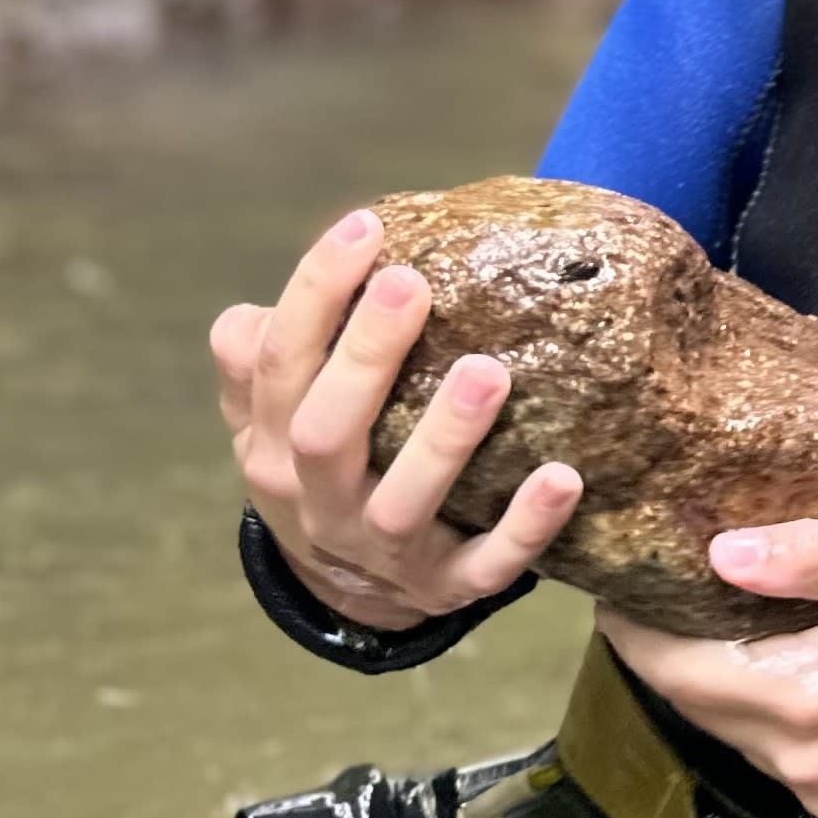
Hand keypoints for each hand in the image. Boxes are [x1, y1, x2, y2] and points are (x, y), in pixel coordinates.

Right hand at [211, 208, 581, 630]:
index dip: (315, 294)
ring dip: (445, 438)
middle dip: (367, 358)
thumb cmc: (322, 462)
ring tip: (490, 371)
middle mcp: (317, 499)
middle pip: (328, 431)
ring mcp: (383, 551)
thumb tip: (253, 310)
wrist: (348, 590)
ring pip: (402, 503)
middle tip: (411, 284)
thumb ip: (260, 361)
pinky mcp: (447, 587)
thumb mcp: (274, 417)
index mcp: (274, 441)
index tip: (366, 227)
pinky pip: (485, 566)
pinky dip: (525, 527)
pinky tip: (564, 476)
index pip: (277, 362)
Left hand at [599, 520, 817, 817]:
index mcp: (803, 701)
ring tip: (718, 622)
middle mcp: (802, 765)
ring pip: (741, 735)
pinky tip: (785, 670)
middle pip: (704, 707)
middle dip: (674, 654)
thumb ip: (805, 556)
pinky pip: (783, 760)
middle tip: (661, 594)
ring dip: (723, 684)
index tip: (615, 589)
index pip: (680, 673)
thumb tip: (718, 553)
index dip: (637, 633)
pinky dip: (768, 715)